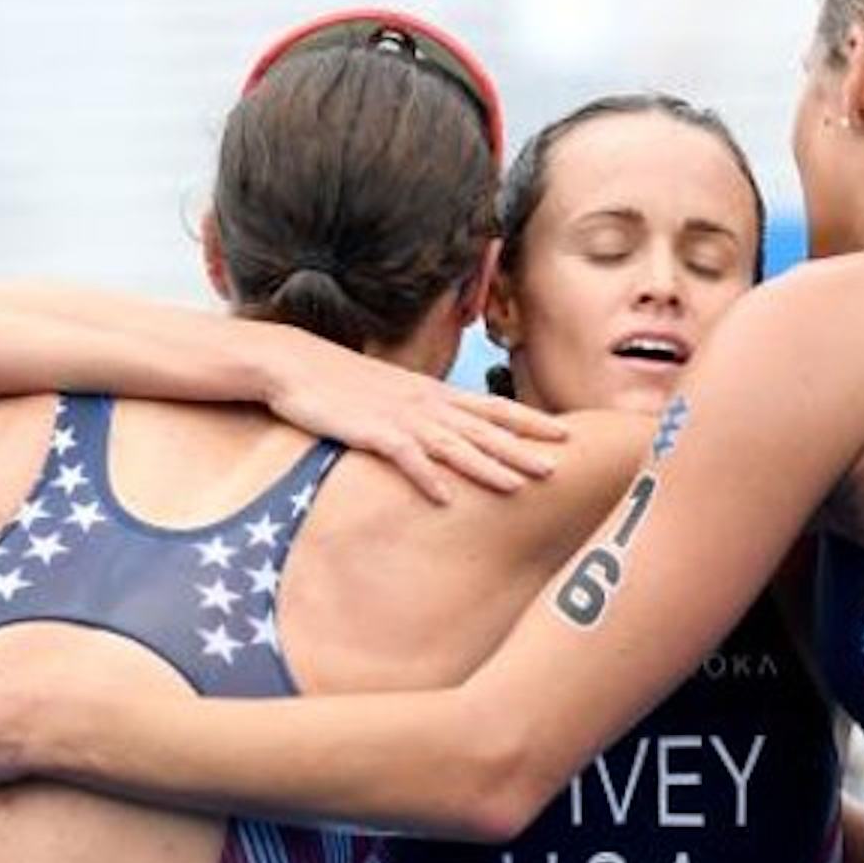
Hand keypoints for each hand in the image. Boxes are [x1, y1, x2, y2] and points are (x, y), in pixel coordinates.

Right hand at [268, 346, 568, 504]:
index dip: (530, 421)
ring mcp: (400, 417)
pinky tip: (446, 497)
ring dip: (487, 466)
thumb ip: (423, 413)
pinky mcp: (372, 432)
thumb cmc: (344, 384)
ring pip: (453, 444)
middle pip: (483, 428)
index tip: (566, 433)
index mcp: (433, 393)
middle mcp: (425, 403)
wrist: (297, 365)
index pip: (492, 407)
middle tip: (559, 466)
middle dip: (522, 448)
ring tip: (519, 486)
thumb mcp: (393, 395)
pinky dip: (427, 477)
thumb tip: (447, 434)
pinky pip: (405, 457)